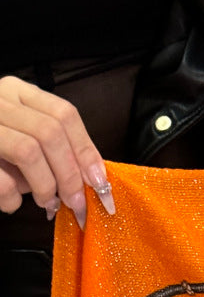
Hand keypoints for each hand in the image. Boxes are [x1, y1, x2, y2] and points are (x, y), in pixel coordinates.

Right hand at [0, 75, 114, 226]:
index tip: (100, 185)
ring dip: (45, 186)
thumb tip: (93, 180)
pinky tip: (13, 203)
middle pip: (50, 133)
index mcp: (17, 92)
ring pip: (28, 151)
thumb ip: (56, 150)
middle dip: (70, 176)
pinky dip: (13, 199)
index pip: (64, 114)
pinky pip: (2, 179)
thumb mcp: (27, 139)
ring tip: (46, 203)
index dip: (87, 152)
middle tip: (77, 204)